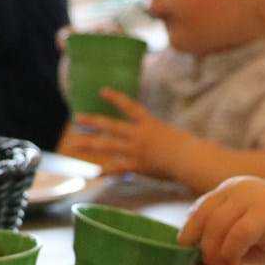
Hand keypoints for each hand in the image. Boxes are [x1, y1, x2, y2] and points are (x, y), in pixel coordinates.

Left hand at [59, 90, 193, 178]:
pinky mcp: (137, 165)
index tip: (102, 91)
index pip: (130, 106)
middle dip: (93, 121)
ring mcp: (136, 149)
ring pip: (107, 145)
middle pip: (110, 125)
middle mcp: (139, 134)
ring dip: (88, 144)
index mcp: (149, 123)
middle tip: (77, 117)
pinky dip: (106, 171)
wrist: (190, 159)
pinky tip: (94, 173)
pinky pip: (118, 167)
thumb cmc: (188, 148)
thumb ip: (158, 135)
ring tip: (73, 144)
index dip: (115, 98)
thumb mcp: (170, 134)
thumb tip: (154, 139)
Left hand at [178, 176, 264, 264]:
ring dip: (213, 255)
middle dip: (200, 250)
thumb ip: (220, 252)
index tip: (191, 261)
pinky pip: (237, 234)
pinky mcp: (263, 212)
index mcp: (228, 192)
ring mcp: (250, 198)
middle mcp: (236, 190)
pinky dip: (230, 253)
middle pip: (203, 219)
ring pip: (217, 227)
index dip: (190, 237)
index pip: (198, 212)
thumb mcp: (242, 244)